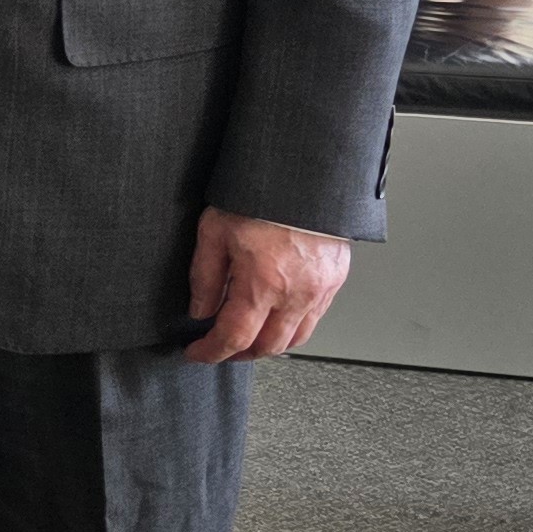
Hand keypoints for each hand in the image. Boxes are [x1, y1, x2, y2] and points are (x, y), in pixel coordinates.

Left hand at [183, 206, 350, 362]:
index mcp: (262, 284)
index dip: (211, 351)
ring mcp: (320, 289)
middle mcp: (296, 294)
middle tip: (220, 349)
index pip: (234, 337)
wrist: (306, 176)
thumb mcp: (214, 231)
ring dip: (269, 345)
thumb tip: (200, 309)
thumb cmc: (261, 195)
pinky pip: (315, 317)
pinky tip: (277, 317)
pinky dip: (293, 327)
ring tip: (248, 339)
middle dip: (239, 355)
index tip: (197, 352)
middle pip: (267, 347)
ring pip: (296, 338)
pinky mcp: (335, 280)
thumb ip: (205, 277)